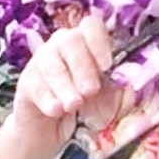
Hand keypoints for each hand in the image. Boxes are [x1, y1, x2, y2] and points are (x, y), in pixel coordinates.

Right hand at [0, 16, 127, 158]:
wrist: (51, 131)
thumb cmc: (85, 109)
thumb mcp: (108, 101)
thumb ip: (120, 91)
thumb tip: (132, 82)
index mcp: (86, 44)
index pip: (90, 27)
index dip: (99, 41)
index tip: (107, 64)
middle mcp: (61, 47)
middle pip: (69, 41)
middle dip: (82, 66)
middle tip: (91, 90)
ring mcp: (41, 63)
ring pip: (51, 65)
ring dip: (66, 86)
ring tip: (74, 105)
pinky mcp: (27, 83)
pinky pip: (36, 86)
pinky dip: (48, 99)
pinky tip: (56, 110)